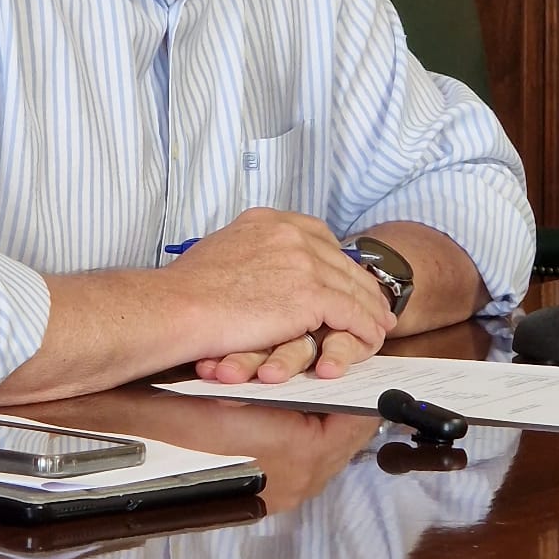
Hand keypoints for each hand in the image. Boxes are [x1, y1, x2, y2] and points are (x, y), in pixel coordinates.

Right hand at [170, 208, 393, 372]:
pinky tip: (371, 337)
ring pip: (352, 286)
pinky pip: (351, 312)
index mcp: (268, 220)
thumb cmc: (187, 291)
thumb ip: (250, 253)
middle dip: (361, 284)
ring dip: (370, 308)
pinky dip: (365, 327)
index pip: (318, 235)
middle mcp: (289, 233)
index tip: (346, 276)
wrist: (178, 307)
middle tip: (375, 303)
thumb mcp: (222, 251)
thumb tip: (259, 267)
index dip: (337, 260)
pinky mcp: (310, 294)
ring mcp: (302, 261)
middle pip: (340, 260)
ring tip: (380, 323)